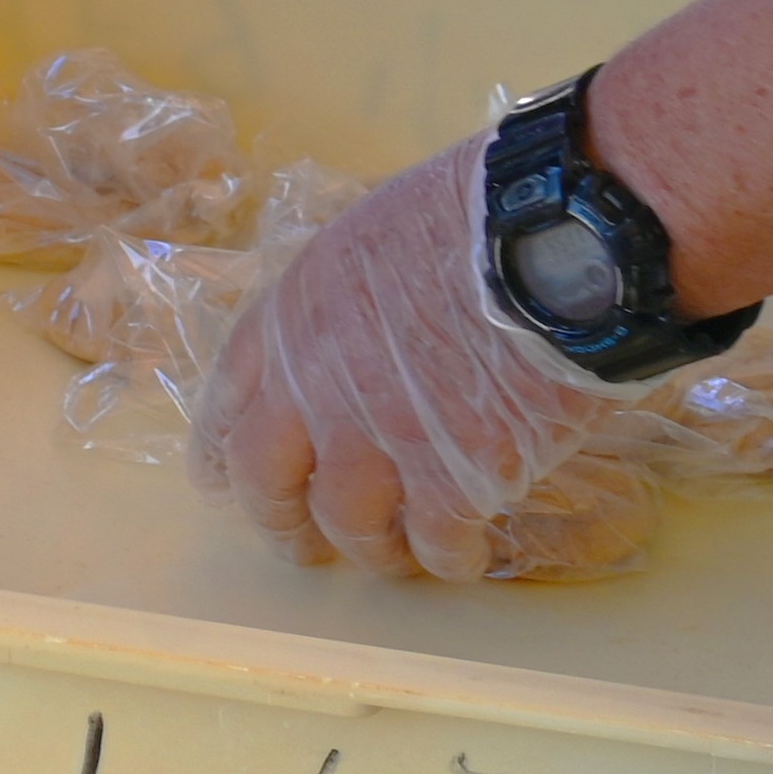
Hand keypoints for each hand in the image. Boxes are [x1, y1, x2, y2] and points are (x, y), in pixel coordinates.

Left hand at [190, 136, 633, 581]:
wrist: (553, 239)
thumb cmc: (476, 215)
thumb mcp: (373, 239)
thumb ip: (345, 305)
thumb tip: (356, 342)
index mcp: (292, 317)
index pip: (228, 399)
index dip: (220, 448)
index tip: (219, 480)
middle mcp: (315, 386)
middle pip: (267, 480)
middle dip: (279, 520)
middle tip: (299, 545)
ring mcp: (381, 439)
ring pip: (350, 525)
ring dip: (370, 548)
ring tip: (393, 556)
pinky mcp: (455, 480)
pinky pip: (436, 544)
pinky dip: (447, 559)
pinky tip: (465, 557)